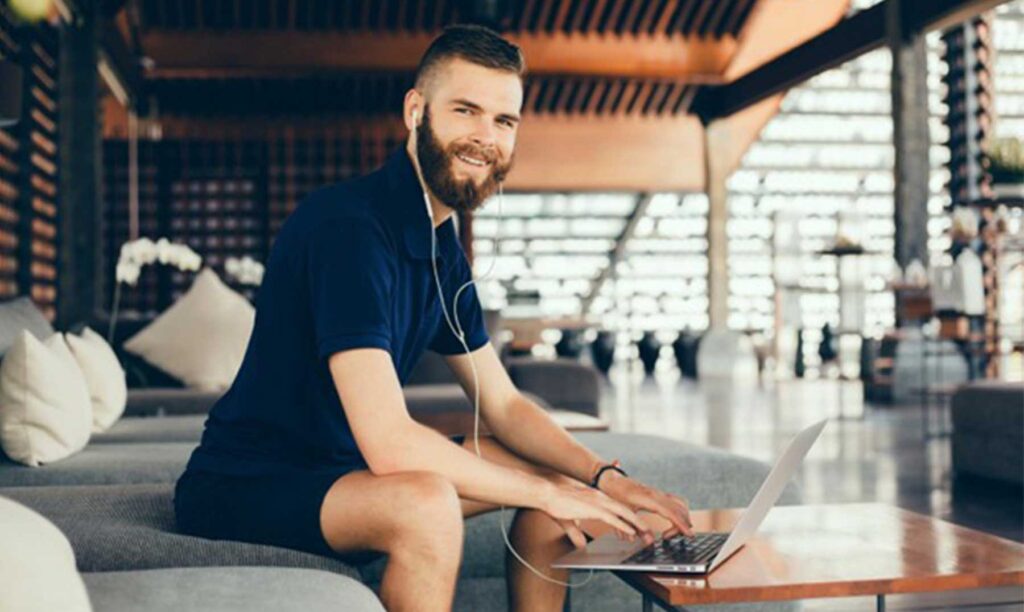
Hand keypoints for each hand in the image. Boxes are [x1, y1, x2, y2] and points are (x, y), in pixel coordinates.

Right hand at [539, 483, 654, 545]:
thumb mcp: (568, 521)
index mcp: (595, 498)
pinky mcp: (593, 508)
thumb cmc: (554, 503)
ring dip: (635, 523)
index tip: (636, 527)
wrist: (546, 493)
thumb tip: (581, 545)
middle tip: (648, 530)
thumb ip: (576, 533)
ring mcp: (598, 502)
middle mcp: (600, 498)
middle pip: (624, 509)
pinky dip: (623, 525)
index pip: (616, 508)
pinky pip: (613, 518)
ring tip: (646, 531)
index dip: (627, 517)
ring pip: (623, 513)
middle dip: (637, 521)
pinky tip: (631, 532)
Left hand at [597, 472, 694, 537]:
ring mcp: (660, 493)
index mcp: (648, 499)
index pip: (671, 512)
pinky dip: (680, 513)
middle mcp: (657, 494)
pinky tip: (672, 522)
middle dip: (681, 525)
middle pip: (679, 509)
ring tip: (669, 532)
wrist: (612, 481)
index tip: (689, 534)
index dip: (681, 524)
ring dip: (682, 518)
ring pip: (681, 504)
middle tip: (667, 537)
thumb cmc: (616, 496)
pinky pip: (677, 502)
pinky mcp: (660, 494)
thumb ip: (635, 529)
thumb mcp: (622, 515)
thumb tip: (649, 541)